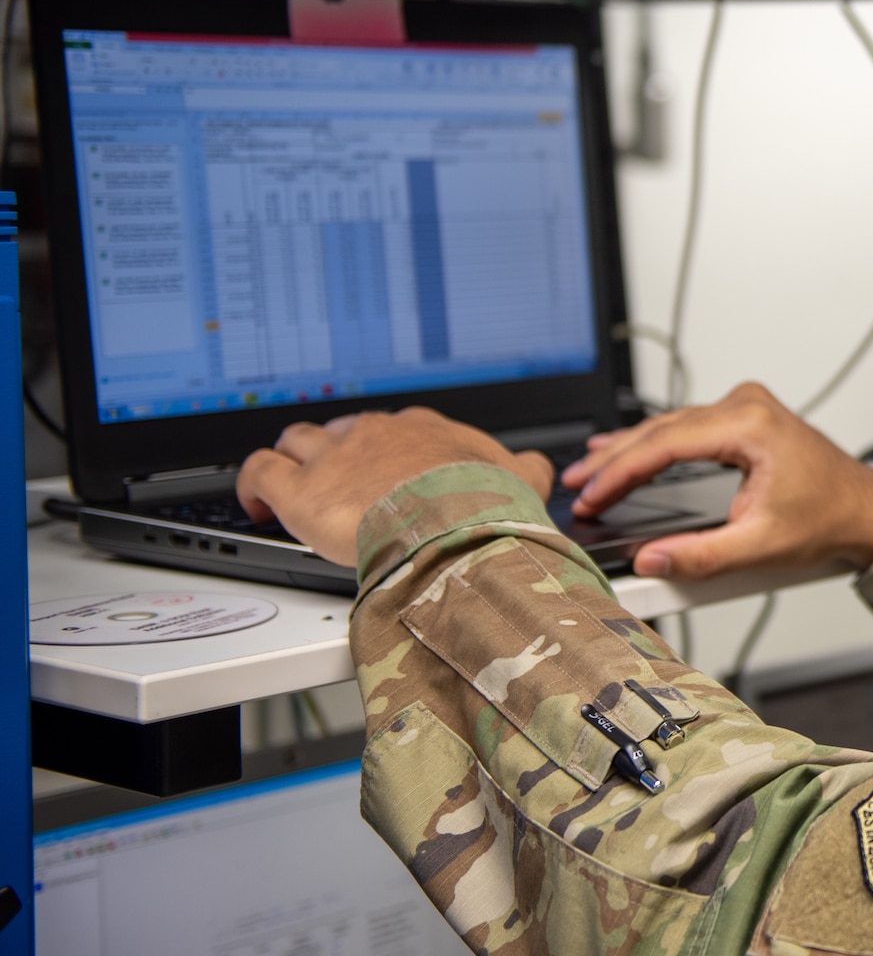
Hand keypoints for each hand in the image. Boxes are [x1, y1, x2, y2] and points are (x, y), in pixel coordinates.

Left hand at [238, 407, 554, 566]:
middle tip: (347, 485)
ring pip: (296, 440)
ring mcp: (333, 458)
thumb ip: (527, 468)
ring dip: (295, 459)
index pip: (397, 428)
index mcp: (421, 429)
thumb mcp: (522, 480)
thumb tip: (537, 466)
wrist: (453, 527)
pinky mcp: (299, 490)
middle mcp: (372, 434)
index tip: (393, 474)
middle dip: (341, 453)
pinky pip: (259, 471)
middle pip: (343, 430)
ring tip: (297, 486)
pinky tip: (258, 504)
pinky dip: (253, 485)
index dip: (391, 452)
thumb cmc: (485, 507)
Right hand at [561, 382, 872, 578]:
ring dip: (630, 450)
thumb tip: (650, 562)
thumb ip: (701, 558)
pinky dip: (655, 443)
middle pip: (661, 430)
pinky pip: (687, 426)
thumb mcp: (761, 546)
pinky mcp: (746, 416)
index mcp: (750, 425)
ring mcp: (746, 406)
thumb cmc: (827, 519)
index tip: (591, 497)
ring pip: (671, 426)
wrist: (864, 509)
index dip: (620, 474)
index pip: (665, 445)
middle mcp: (746, 405)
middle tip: (575, 484)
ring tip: (590, 471)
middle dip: (614, 460)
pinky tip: (627, 451)